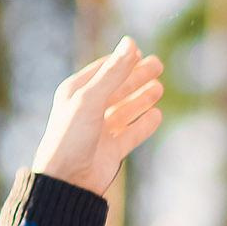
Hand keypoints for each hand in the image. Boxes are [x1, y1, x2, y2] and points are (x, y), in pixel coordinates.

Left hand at [32, 38, 165, 195]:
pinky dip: (144, 124)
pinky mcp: (111, 150)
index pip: (102, 70)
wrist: (67, 181)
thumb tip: (131, 43)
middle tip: (158, 65)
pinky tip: (156, 115)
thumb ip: (114, 72)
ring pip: (125, 109)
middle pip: (117, 88)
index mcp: (76, 93)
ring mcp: (100, 131)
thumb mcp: (91, 99)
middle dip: (137, 76)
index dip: (121, 60)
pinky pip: (131, 133)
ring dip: (142, 98)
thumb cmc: (71, 136)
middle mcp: (87, 110)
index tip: (140, 51)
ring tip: (159, 88)